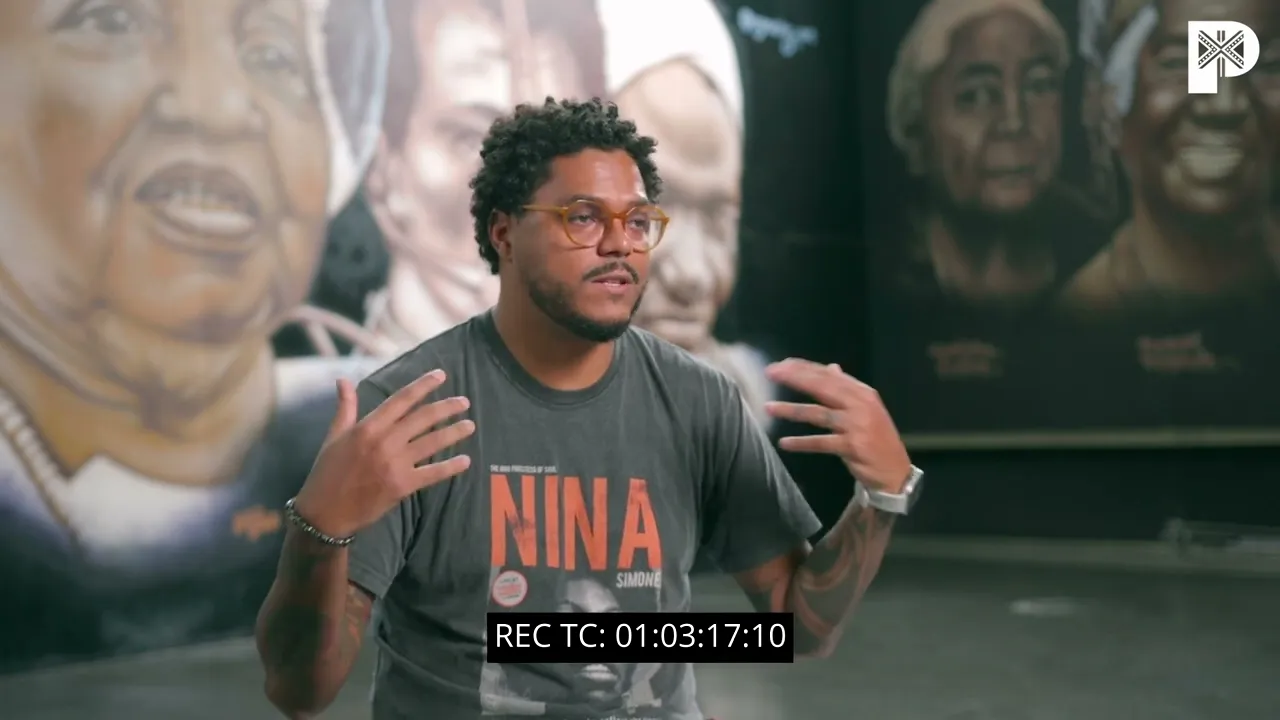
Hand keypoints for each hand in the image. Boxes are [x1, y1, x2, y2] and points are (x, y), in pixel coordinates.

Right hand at [293, 370, 474, 537]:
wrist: (325, 512)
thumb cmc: (327, 472)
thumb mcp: (333, 436)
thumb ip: (345, 407)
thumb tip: (343, 379)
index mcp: (368, 427)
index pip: (401, 400)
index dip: (423, 386)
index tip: (441, 375)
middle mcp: (384, 441)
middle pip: (423, 418)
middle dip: (447, 407)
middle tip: (465, 402)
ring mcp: (395, 464)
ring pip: (432, 442)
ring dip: (454, 432)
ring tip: (470, 425)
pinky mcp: (402, 485)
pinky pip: (432, 473)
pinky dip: (451, 467)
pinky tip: (466, 460)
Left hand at [764, 358, 910, 492]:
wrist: (894, 470)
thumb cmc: (876, 437)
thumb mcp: (866, 408)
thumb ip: (846, 388)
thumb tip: (831, 367)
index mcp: (862, 393)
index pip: (829, 375)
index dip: (804, 368)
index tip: (781, 365)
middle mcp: (860, 405)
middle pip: (822, 387)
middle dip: (795, 378)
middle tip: (771, 373)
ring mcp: (856, 426)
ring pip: (817, 414)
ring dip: (791, 410)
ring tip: (768, 407)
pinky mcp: (851, 447)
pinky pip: (820, 443)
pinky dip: (801, 442)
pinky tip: (784, 443)